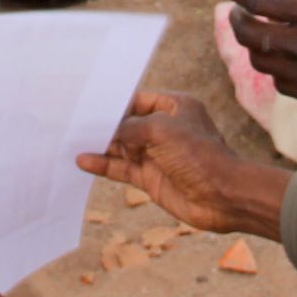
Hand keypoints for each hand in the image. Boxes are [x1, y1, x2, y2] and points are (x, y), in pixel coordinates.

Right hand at [75, 92, 289, 238]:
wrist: (223, 196)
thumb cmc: (200, 155)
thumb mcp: (160, 131)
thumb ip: (129, 128)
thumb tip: (108, 131)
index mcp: (175, 107)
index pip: (138, 99)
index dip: (115, 103)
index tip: (89, 104)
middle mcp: (165, 128)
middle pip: (127, 123)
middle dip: (103, 124)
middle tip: (74, 122)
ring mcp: (157, 154)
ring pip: (122, 147)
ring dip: (100, 146)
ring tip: (72, 140)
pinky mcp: (151, 177)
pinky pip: (122, 168)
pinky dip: (104, 165)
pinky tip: (84, 161)